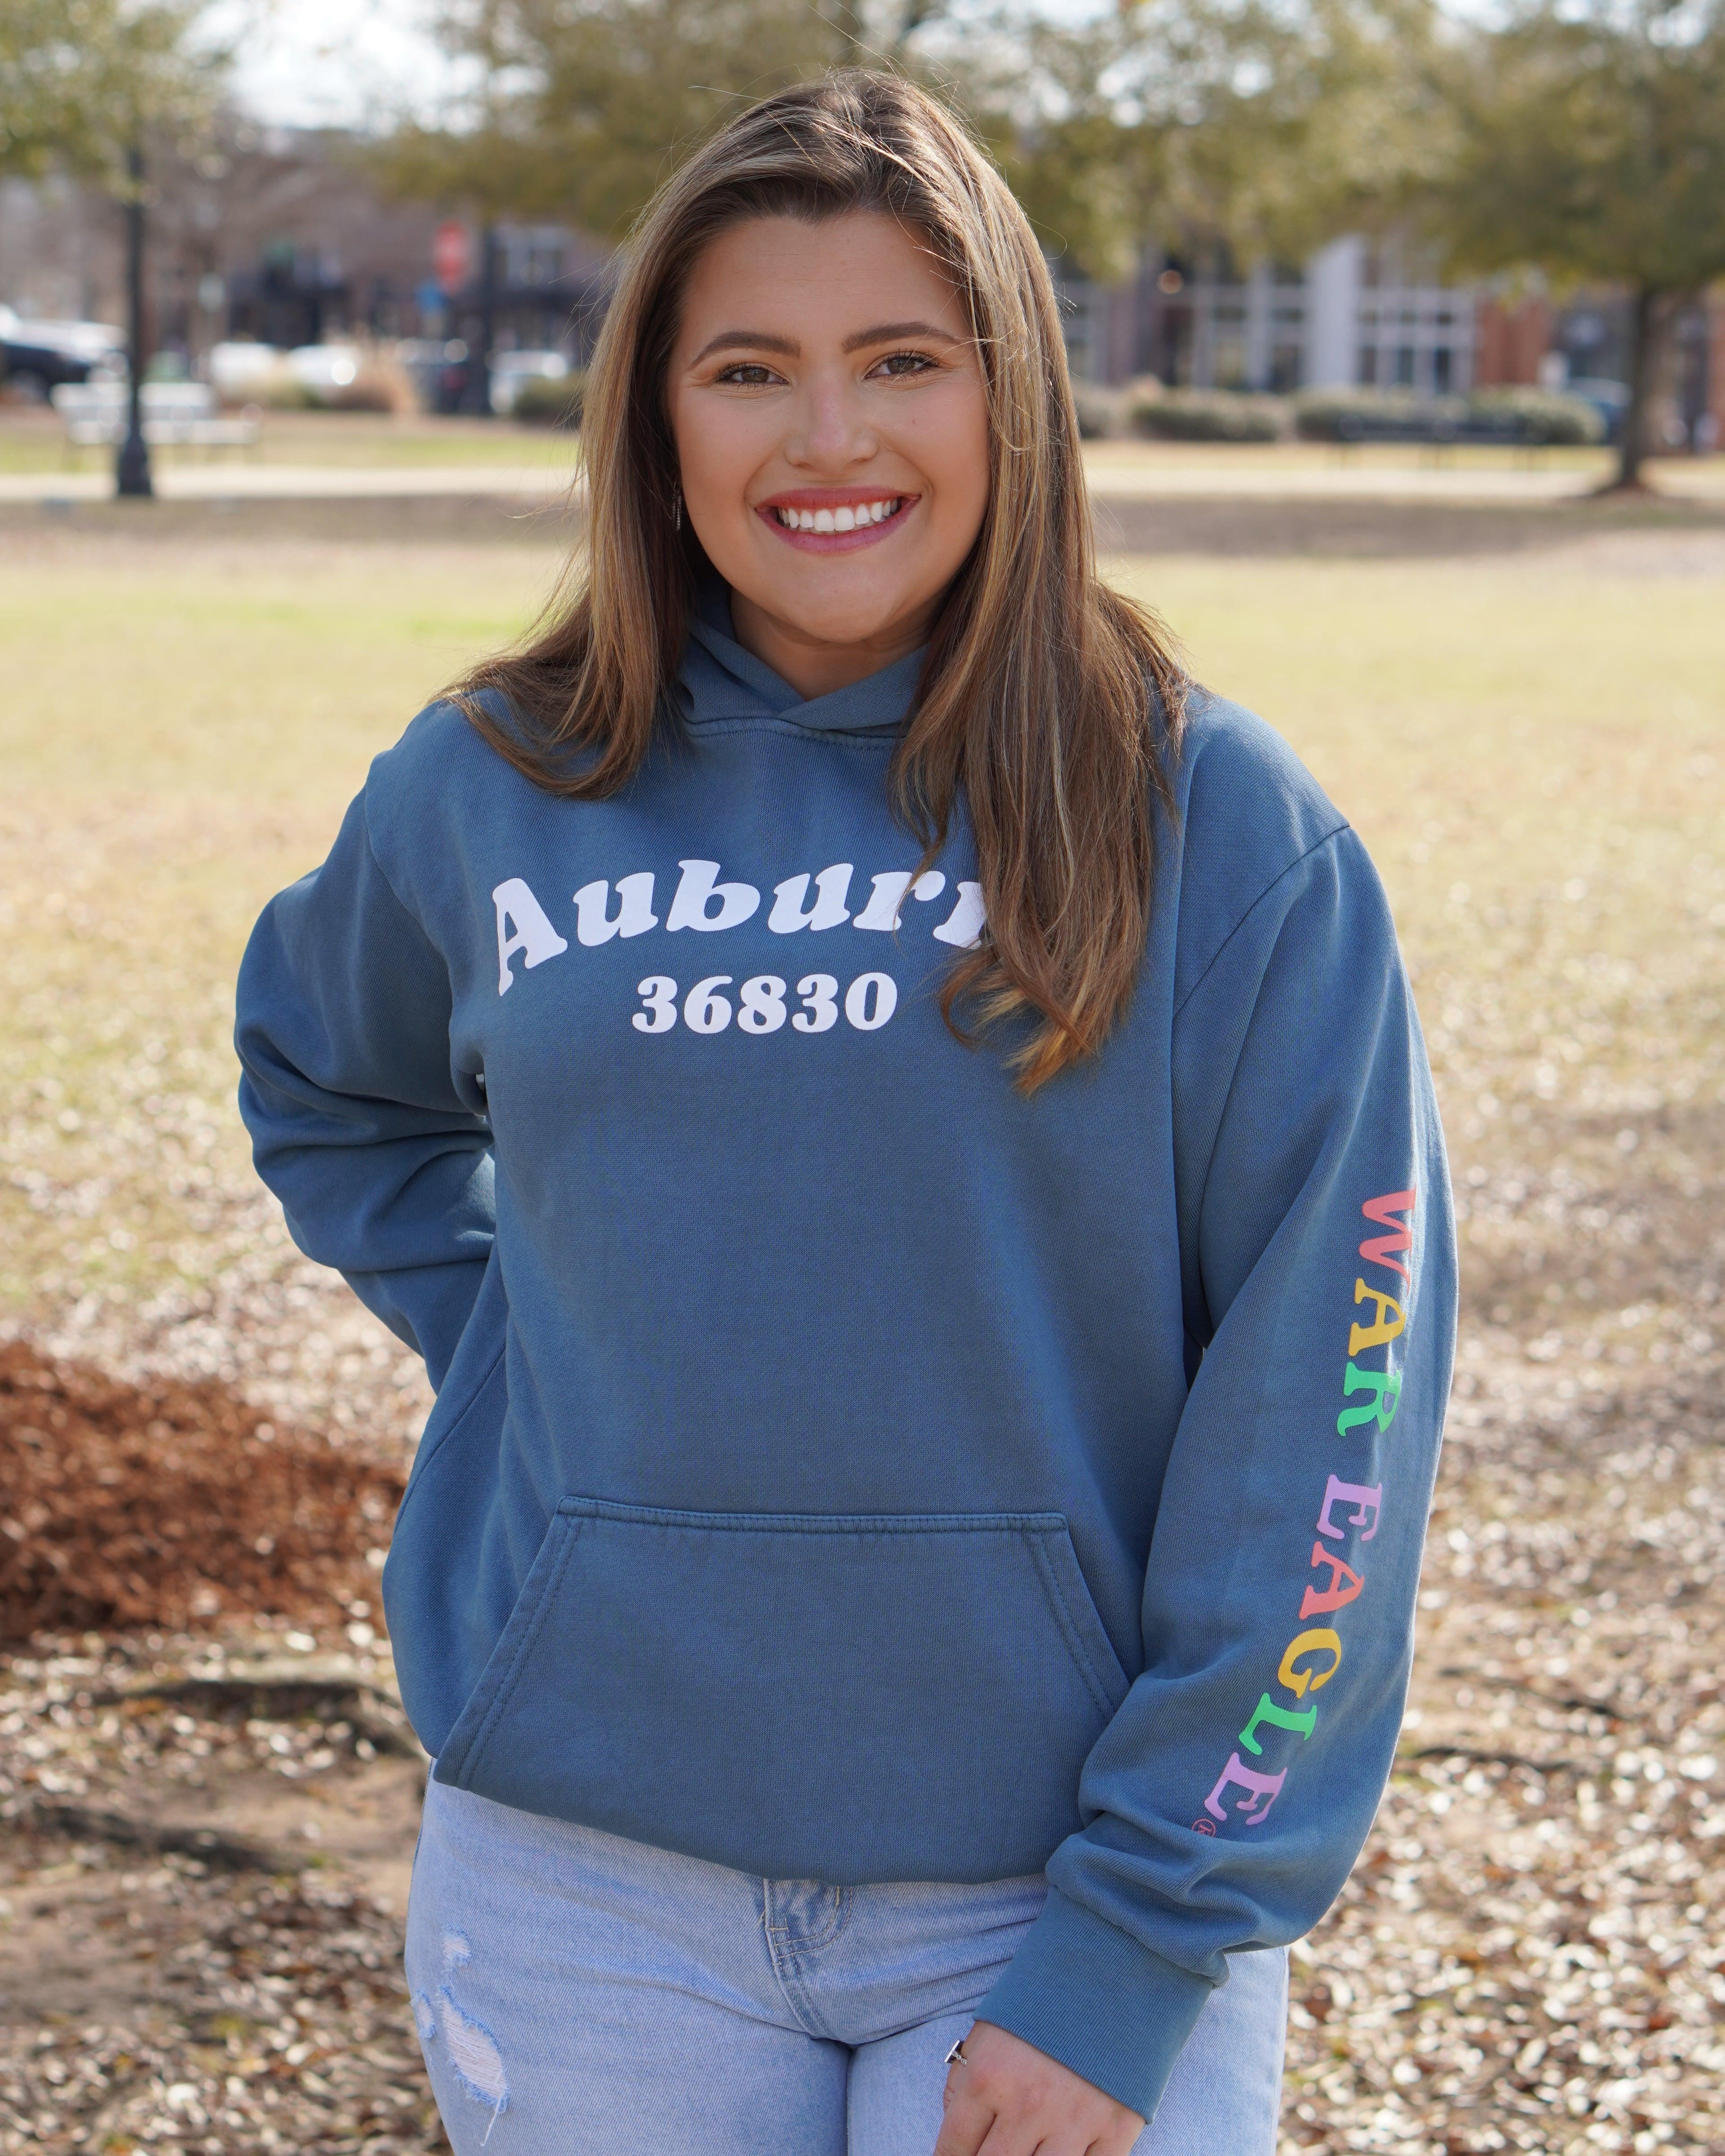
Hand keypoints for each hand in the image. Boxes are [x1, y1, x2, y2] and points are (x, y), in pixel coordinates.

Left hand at [932, 2020, 1144, 2155]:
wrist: (1115, 1971)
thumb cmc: (1044, 2002)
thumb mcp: (989, 2029)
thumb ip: (964, 2082)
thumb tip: (956, 2137)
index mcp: (989, 2075)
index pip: (953, 2147)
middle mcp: (1027, 2104)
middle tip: (988, 2154)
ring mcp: (1072, 2122)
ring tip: (1025, 2151)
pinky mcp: (1114, 2130)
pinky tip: (1060, 2154)